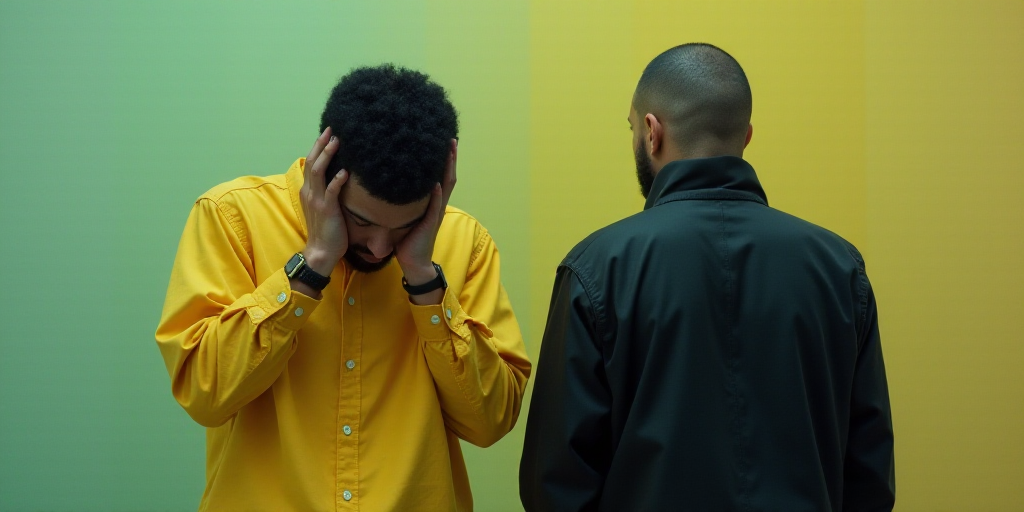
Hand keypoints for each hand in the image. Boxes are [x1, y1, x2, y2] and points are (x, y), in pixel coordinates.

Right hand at [299, 127, 348, 276]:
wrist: (321, 251)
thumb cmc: (327, 229)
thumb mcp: (324, 206)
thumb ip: (328, 191)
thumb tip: (341, 175)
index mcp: (308, 191)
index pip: (311, 163)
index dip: (317, 147)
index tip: (327, 133)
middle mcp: (309, 192)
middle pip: (312, 162)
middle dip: (321, 145)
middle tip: (332, 129)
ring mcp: (316, 201)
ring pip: (319, 172)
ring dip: (327, 156)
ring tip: (337, 142)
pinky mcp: (326, 210)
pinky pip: (331, 192)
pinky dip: (337, 180)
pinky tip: (346, 172)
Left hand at [395, 139, 457, 288]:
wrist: (413, 263)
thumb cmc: (407, 240)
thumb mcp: (403, 216)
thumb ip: (400, 202)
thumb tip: (385, 184)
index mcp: (432, 203)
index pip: (440, 176)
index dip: (443, 159)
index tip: (443, 141)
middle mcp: (437, 205)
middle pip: (447, 177)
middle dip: (450, 158)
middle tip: (451, 139)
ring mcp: (436, 213)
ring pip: (445, 187)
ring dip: (448, 170)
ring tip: (449, 152)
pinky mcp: (430, 224)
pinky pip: (434, 206)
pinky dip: (436, 194)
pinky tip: (435, 182)